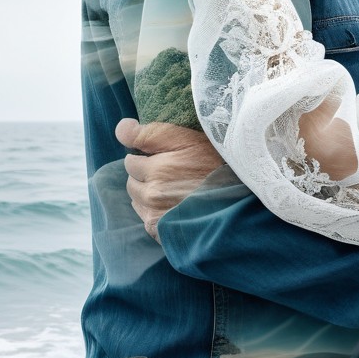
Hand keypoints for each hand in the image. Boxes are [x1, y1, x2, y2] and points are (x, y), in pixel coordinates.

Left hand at [116, 118, 223, 241]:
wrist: (236, 204)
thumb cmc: (217, 167)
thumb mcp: (189, 140)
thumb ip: (151, 133)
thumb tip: (122, 127)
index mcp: (157, 168)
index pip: (131, 159)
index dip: (148, 156)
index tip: (163, 156)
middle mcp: (152, 192)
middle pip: (132, 179)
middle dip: (145, 174)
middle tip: (172, 173)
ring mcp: (154, 214)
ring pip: (137, 198)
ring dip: (147, 193)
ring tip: (174, 190)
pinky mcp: (157, 230)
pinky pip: (144, 216)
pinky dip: (154, 211)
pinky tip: (174, 206)